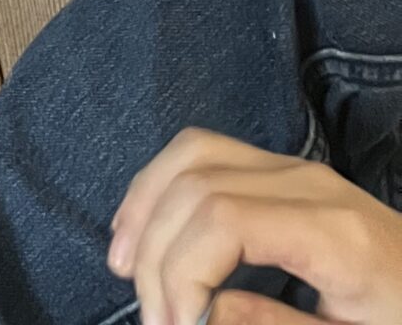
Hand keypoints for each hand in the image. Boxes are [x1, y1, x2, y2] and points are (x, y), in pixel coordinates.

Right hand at [110, 130, 401, 324]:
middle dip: (156, 252)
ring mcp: (296, 168)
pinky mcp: (286, 171)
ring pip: (193, 154)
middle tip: (154, 318)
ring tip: (124, 265)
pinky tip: (146, 224)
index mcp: (334, 233)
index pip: (222, 218)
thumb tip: (198, 314)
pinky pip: (207, 151)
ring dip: (147, 206)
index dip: (180, 271)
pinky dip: (164, 182)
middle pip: (198, 185)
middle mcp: (309, 183)